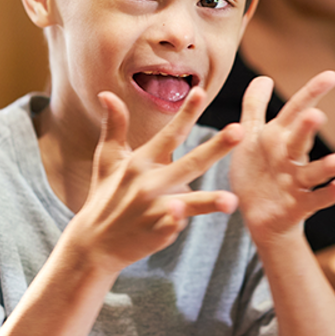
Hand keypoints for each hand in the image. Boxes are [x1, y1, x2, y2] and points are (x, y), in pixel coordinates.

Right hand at [69, 87, 242, 271]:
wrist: (94, 243)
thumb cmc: (105, 196)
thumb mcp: (107, 159)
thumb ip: (114, 126)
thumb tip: (106, 93)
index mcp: (140, 162)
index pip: (169, 134)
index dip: (186, 113)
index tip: (201, 91)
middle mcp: (148, 183)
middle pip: (190, 163)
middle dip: (216, 147)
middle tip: (240, 131)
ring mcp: (153, 210)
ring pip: (189, 203)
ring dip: (209, 202)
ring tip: (232, 201)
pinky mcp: (156, 233)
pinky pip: (176, 226)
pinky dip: (178, 225)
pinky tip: (177, 223)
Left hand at [229, 71, 334, 243]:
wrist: (257, 216)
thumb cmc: (256, 172)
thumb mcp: (250, 138)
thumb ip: (255, 108)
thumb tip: (264, 78)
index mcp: (278, 137)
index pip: (296, 110)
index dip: (312, 93)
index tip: (333, 76)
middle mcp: (290, 157)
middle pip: (300, 139)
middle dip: (307, 128)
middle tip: (316, 115)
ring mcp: (296, 182)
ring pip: (314, 172)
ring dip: (330, 166)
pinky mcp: (297, 205)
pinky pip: (317, 199)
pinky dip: (332, 193)